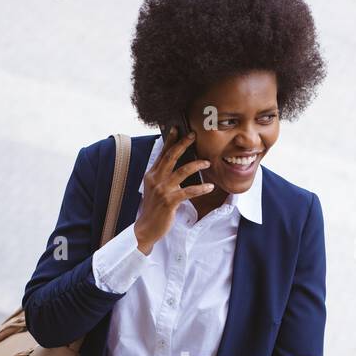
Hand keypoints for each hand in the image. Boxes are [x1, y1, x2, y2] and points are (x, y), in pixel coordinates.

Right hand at [133, 129, 214, 253]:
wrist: (146, 228)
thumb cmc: (154, 209)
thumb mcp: (155, 189)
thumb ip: (162, 176)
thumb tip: (176, 166)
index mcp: (152, 174)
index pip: (162, 153)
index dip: (170, 140)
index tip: (177, 128)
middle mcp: (156, 179)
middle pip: (171, 156)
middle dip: (183, 144)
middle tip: (194, 135)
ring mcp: (162, 190)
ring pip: (182, 171)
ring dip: (196, 165)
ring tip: (207, 162)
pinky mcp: (169, 201)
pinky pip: (188, 191)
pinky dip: (200, 188)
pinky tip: (209, 186)